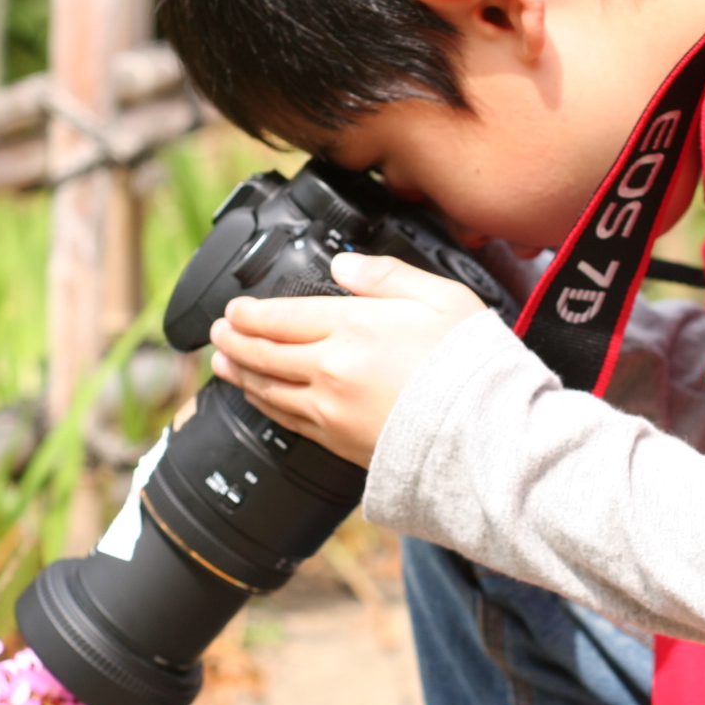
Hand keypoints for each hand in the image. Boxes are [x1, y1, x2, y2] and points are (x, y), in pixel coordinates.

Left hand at [208, 252, 487, 466]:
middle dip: (235, 340)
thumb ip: (387, 275)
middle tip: (218, 332)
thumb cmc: (472, 366)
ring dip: (241, 374)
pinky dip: (265, 406)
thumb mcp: (441, 298)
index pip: (281, 316)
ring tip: (224, 364)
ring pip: (269, 389)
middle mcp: (332, 368)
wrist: (485, 436)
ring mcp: (331, 409)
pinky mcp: (339, 442)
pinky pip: (287, 421)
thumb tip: (344, 263)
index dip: (249, 312)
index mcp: (354, 326)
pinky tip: (259, 399)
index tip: (233, 309)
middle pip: (265, 353)